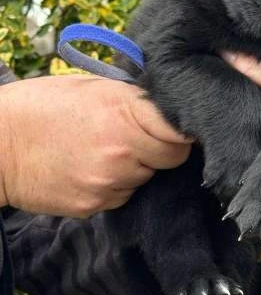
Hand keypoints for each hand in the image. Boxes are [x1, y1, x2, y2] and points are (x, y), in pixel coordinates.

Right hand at [0, 75, 192, 216]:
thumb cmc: (42, 106)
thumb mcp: (92, 88)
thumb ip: (133, 101)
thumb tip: (170, 110)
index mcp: (122, 112)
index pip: (180, 130)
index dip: (183, 129)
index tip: (180, 127)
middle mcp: (121, 149)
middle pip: (173, 157)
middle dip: (163, 148)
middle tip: (139, 136)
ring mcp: (108, 181)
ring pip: (147, 177)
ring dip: (137, 167)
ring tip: (105, 150)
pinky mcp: (94, 205)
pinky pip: (122, 195)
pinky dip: (115, 185)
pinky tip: (89, 168)